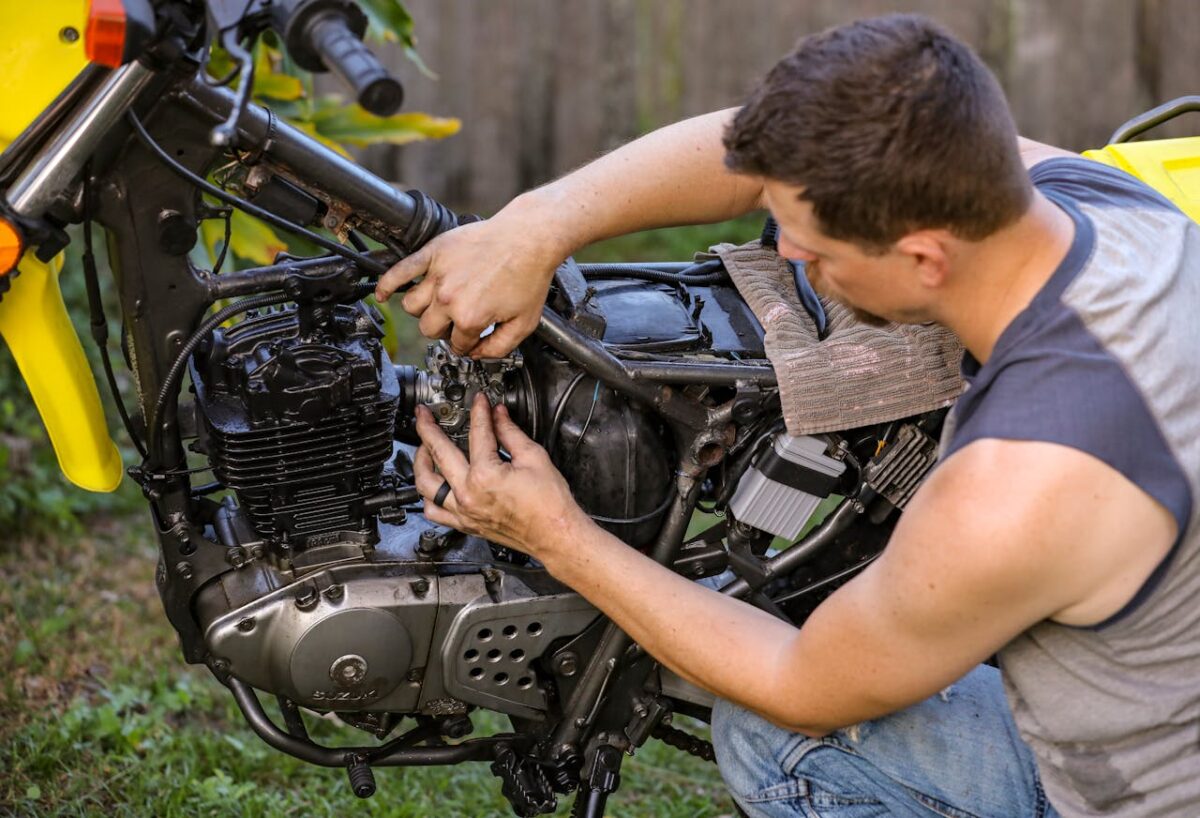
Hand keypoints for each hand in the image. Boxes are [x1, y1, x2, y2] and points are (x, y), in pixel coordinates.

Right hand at [374, 201, 566, 356]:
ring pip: (412, 306)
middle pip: (429, 328)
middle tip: (457, 321)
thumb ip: (499, 347)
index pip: (456, 344)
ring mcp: (437, 274)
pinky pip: (400, 271)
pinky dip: (386, 284)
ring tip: (436, 307)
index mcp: (469, 317)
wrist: (529, 237)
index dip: (467, 344)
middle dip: (444, 330)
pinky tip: (381, 294)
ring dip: (423, 311)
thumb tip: (477, 354)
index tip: (472, 338)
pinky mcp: (433, 253)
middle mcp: (449, 298)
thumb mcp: (524, 323)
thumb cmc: (529, 275)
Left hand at [413, 394, 589, 557]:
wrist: (556, 534)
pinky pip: (434, 511)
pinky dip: (428, 497)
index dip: (478, 412)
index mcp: (485, 476)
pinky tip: (432, 485)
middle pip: (438, 453)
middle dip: (428, 428)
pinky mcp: (466, 524)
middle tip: (424, 415)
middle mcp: (468, 495)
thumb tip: (498, 416)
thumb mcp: (534, 458)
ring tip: (422, 448)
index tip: (478, 402)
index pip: (477, 433)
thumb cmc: (550, 505)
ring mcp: (464, 512)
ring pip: (426, 485)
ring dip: (420, 463)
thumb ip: (510, 433)